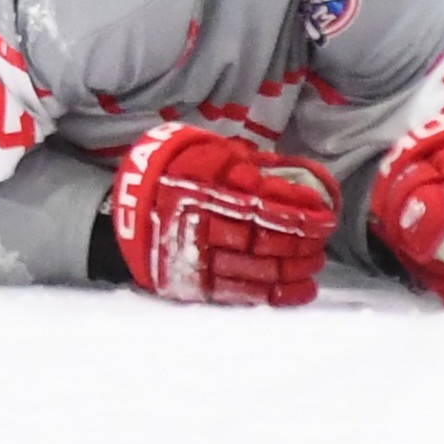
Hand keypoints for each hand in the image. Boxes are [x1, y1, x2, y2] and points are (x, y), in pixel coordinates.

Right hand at [110, 121, 339, 305]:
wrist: (120, 211)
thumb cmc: (168, 174)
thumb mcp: (200, 150)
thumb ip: (241, 161)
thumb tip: (288, 174)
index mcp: (202, 187)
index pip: (260, 201)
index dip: (295, 208)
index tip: (322, 211)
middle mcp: (201, 224)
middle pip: (263, 236)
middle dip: (299, 239)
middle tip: (323, 237)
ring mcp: (199, 258)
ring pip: (258, 267)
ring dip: (293, 267)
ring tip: (315, 262)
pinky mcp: (197, 285)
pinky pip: (243, 292)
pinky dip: (276, 293)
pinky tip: (301, 290)